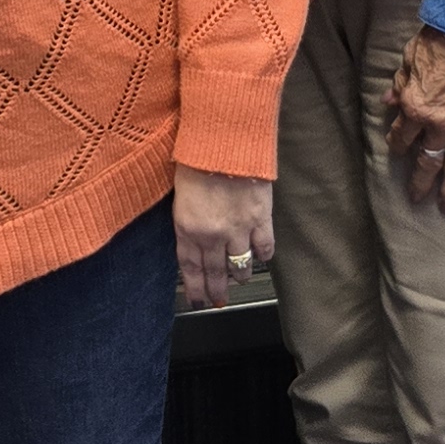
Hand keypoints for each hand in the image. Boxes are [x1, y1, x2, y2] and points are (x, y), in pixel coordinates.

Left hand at [176, 167, 274, 307]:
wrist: (225, 141)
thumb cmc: (198, 158)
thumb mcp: (180, 194)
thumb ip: (187, 221)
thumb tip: (194, 238)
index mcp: (187, 228)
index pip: (190, 268)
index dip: (195, 288)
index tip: (198, 300)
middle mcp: (212, 235)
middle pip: (215, 273)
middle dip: (217, 292)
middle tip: (219, 302)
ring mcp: (238, 229)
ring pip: (240, 266)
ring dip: (240, 276)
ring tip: (241, 279)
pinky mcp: (260, 219)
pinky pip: (264, 247)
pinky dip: (263, 255)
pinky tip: (261, 258)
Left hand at [383, 27, 444, 212]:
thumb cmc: (439, 42)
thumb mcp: (408, 60)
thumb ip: (400, 84)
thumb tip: (389, 100)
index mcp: (415, 110)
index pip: (401, 136)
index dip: (397, 144)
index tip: (397, 150)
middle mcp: (439, 127)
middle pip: (426, 161)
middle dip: (419, 182)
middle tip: (415, 199)